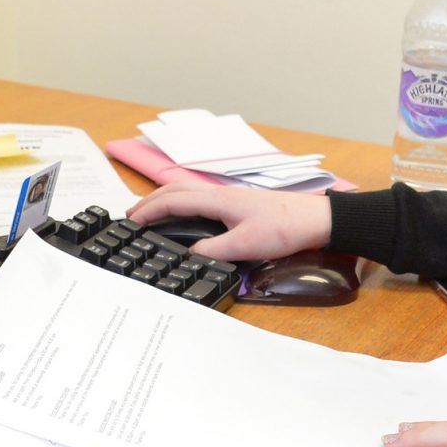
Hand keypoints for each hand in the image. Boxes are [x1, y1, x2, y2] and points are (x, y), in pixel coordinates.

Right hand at [126, 185, 331, 262]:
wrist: (316, 219)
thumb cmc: (285, 229)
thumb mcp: (246, 245)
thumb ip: (214, 251)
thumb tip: (189, 255)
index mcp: (217, 199)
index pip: (173, 200)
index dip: (148, 210)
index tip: (130, 221)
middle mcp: (219, 193)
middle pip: (175, 190)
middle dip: (150, 201)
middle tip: (131, 216)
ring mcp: (229, 197)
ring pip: (187, 191)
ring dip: (165, 200)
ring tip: (150, 213)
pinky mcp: (238, 204)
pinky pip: (199, 198)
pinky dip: (181, 202)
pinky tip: (185, 214)